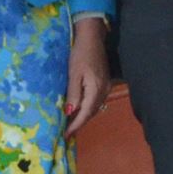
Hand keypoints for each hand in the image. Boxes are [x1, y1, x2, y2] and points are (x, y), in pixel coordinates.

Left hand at [63, 17, 109, 135]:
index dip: (76, 125)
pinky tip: (80, 108)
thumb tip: (70, 112)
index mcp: (96, 89)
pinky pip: (96, 101)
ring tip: (71, 123)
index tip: (66, 135)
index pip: (86, 113)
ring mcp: (106, 87)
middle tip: (67, 132)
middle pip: (92, 113)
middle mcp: (104, 91)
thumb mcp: (73, 74)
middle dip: (79, 123)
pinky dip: (88, 107)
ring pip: (95, 108)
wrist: (92, 38)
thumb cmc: (80, 54)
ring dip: (84, 116)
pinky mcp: (104, 82)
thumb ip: (73, 94)